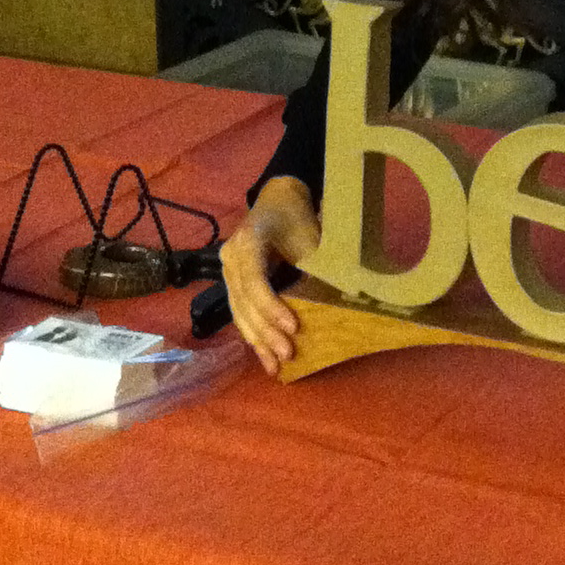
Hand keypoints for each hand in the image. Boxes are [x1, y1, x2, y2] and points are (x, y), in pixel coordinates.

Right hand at [219, 177, 321, 374]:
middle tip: (288, 354)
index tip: (292, 326)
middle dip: (266, 331)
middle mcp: (230, 258)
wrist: (278, 199)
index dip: (271, 306)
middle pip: (245, 301)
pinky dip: (254, 336)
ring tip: (276, 365)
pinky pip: (240, 313)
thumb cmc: (296, 216)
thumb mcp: (309, 238)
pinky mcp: (233, 284)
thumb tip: (336, 304)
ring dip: (258, 341)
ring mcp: (228, 272)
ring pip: (240, 312)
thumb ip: (314, 268)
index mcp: (248, 241)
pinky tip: (265, 358)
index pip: (254, 280)